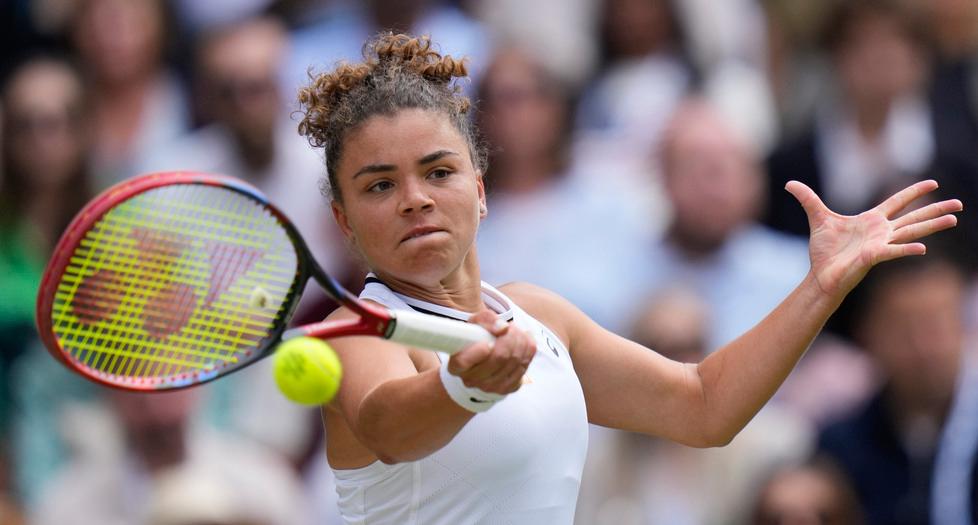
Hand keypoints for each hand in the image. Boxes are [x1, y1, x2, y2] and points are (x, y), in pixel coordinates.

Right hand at [447, 310, 535, 394]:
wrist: (486, 354)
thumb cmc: (478, 337)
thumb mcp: (476, 322)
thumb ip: (486, 319)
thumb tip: (503, 328)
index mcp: (457, 366)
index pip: (463, 362)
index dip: (479, 350)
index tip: (487, 341)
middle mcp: (472, 380)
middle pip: (499, 357)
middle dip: (510, 336)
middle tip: (510, 327)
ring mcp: (492, 387)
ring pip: (515, 360)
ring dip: (520, 340)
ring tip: (516, 332)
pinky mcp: (510, 388)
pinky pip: (525, 365)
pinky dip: (528, 349)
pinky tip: (523, 341)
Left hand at [787, 179, 961, 297]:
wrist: (820, 275)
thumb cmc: (824, 251)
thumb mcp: (817, 218)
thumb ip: (807, 199)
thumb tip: (790, 183)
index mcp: (872, 220)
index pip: (897, 202)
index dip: (914, 192)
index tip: (933, 183)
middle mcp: (881, 232)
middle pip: (913, 217)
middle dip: (936, 209)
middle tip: (960, 204)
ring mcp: (881, 244)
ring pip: (911, 232)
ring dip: (932, 226)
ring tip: (954, 220)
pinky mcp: (874, 257)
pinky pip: (893, 252)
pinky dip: (907, 251)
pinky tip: (924, 249)